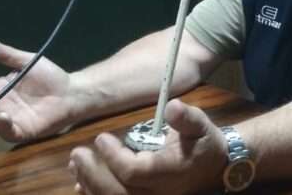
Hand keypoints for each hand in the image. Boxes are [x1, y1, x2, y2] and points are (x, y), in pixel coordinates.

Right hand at [0, 41, 74, 141]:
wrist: (71, 92)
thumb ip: (11, 56)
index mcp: (0, 88)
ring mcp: (11, 120)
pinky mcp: (22, 131)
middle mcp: (1, 105)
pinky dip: (2, 127)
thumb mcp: (29, 62)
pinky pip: (7, 134)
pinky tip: (4, 116)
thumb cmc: (50, 77)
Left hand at [69, 99, 226, 194]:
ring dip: (90, 184)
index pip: (134, 172)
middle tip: (77, 153)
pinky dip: (95, 194)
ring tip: (76, 165)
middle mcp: (158, 193)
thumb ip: (186, 118)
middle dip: (93, 173)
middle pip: (116, 192)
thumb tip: (172, 106)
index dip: (113, 157)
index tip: (101, 138)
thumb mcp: (201, 125)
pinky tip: (81, 183)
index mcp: (169, 173)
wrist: (215, 168)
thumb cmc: (203, 143)